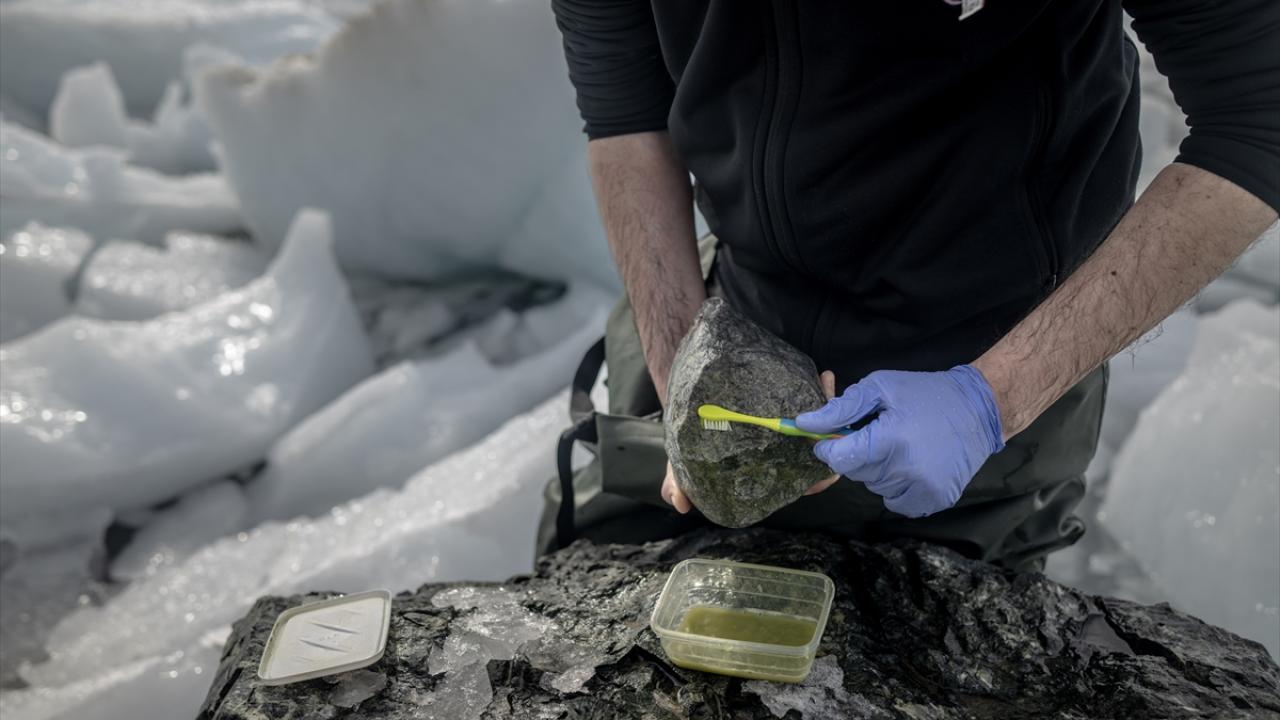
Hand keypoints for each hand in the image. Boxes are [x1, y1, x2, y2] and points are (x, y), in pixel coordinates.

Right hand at [662, 371, 839, 512]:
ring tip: (829, 387)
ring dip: (828, 408)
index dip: (812, 482)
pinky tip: (823, 374)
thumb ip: (680, 483)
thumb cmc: (693, 440)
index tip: (825, 476)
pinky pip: (811, 400)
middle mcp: (781, 451)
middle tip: (836, 432)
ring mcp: (787, 427)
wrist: (690, 404)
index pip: (795, 482)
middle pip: (814, 451)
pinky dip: (818, 389)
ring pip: (817, 423)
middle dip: (829, 441)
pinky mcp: (788, 404)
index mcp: (768, 472)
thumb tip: (679, 504)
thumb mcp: (683, 463)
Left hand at [795, 365, 1004, 517]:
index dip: (829, 446)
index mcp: (890, 440)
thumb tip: (804, 424)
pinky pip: (896, 502)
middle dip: (857, 454)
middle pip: (855, 473)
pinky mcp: (935, 500)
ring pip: (874, 487)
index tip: (834, 436)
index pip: (838, 458)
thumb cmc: (924, 394)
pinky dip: (896, 487)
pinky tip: (911, 465)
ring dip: (877, 470)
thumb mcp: (880, 388)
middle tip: (876, 433)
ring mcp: (923, 489)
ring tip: (899, 446)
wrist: (978, 410)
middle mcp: (906, 471)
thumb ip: (841, 408)